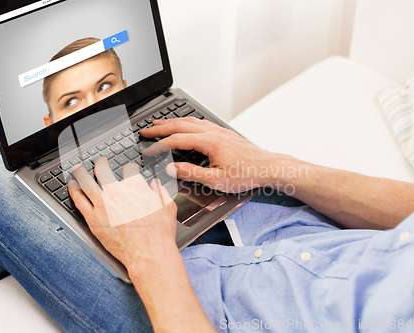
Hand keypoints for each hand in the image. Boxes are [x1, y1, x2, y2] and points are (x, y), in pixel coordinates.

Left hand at [68, 158, 177, 268]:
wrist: (149, 253)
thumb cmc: (159, 233)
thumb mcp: (168, 207)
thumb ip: (160, 192)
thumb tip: (155, 185)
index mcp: (135, 186)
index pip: (129, 169)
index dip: (129, 168)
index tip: (129, 170)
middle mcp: (116, 192)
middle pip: (103, 169)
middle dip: (101, 163)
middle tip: (100, 162)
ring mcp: (103, 205)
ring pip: (86, 182)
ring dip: (81, 172)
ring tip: (78, 169)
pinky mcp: (93, 219)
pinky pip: (79, 200)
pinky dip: (74, 190)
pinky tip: (72, 186)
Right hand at [141, 117, 295, 192]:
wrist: (268, 167)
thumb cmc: (246, 174)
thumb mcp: (216, 180)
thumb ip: (191, 173)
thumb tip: (171, 168)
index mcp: (208, 142)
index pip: (176, 141)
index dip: (159, 145)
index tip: (148, 150)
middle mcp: (212, 132)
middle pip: (179, 125)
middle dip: (159, 127)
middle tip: (145, 130)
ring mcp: (218, 131)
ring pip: (189, 121)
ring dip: (171, 122)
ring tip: (158, 123)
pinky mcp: (224, 133)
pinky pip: (199, 122)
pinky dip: (185, 122)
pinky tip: (184, 125)